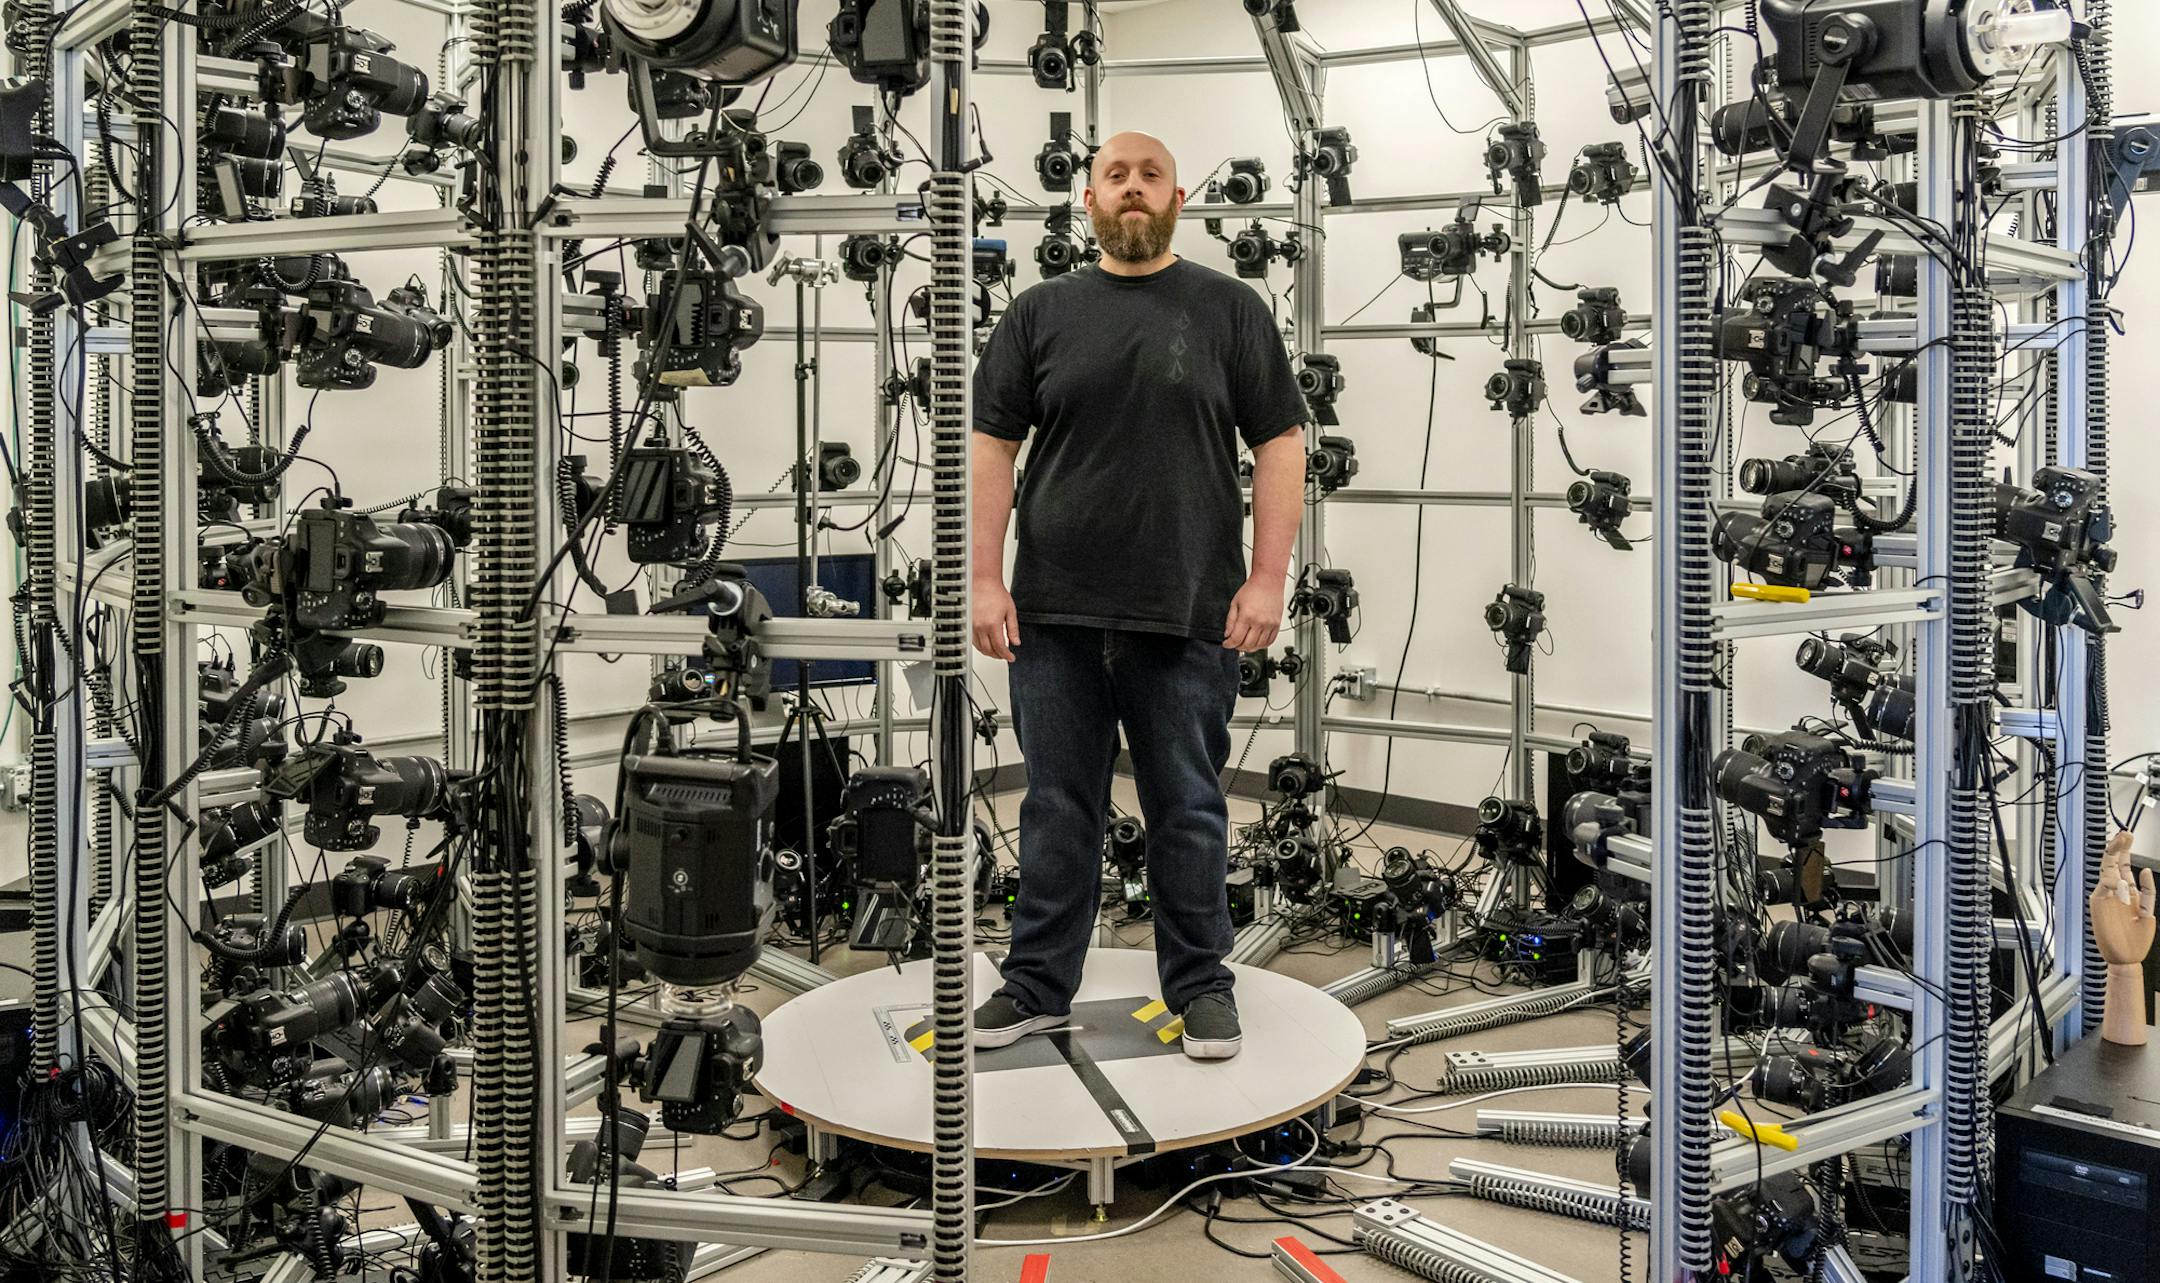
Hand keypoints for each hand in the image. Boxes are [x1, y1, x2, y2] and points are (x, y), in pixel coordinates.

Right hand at [973, 579, 1020, 660]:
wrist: (982, 582)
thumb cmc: (995, 592)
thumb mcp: (1010, 611)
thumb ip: (1013, 629)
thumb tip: (1016, 642)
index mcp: (992, 624)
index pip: (999, 647)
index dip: (1006, 655)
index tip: (1011, 658)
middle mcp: (980, 627)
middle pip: (988, 650)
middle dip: (998, 656)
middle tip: (1005, 656)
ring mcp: (972, 625)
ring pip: (980, 647)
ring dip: (989, 652)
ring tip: (997, 652)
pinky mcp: (967, 623)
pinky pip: (973, 640)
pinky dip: (980, 646)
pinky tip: (987, 644)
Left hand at [1222, 575, 1283, 651]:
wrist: (1268, 581)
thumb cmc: (1252, 589)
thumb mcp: (1235, 603)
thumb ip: (1230, 621)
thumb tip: (1228, 634)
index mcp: (1247, 616)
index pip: (1236, 639)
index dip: (1229, 644)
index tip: (1226, 643)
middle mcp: (1260, 622)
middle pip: (1247, 645)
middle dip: (1238, 647)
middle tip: (1234, 644)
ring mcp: (1270, 625)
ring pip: (1259, 646)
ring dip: (1250, 648)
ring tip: (1244, 643)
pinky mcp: (1277, 625)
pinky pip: (1270, 641)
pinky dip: (1262, 645)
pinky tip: (1256, 642)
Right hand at [2093, 829, 2156, 964]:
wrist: (2127, 958)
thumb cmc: (2136, 940)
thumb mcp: (2148, 913)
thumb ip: (2147, 892)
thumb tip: (2143, 871)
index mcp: (2128, 893)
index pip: (2124, 866)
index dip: (2126, 851)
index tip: (2128, 836)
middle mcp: (2115, 892)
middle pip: (2114, 863)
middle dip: (2119, 846)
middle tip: (2125, 833)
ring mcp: (2106, 896)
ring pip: (2108, 870)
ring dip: (2115, 855)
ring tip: (2123, 840)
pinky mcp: (2099, 903)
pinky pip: (2106, 886)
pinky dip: (2114, 882)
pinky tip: (2124, 881)